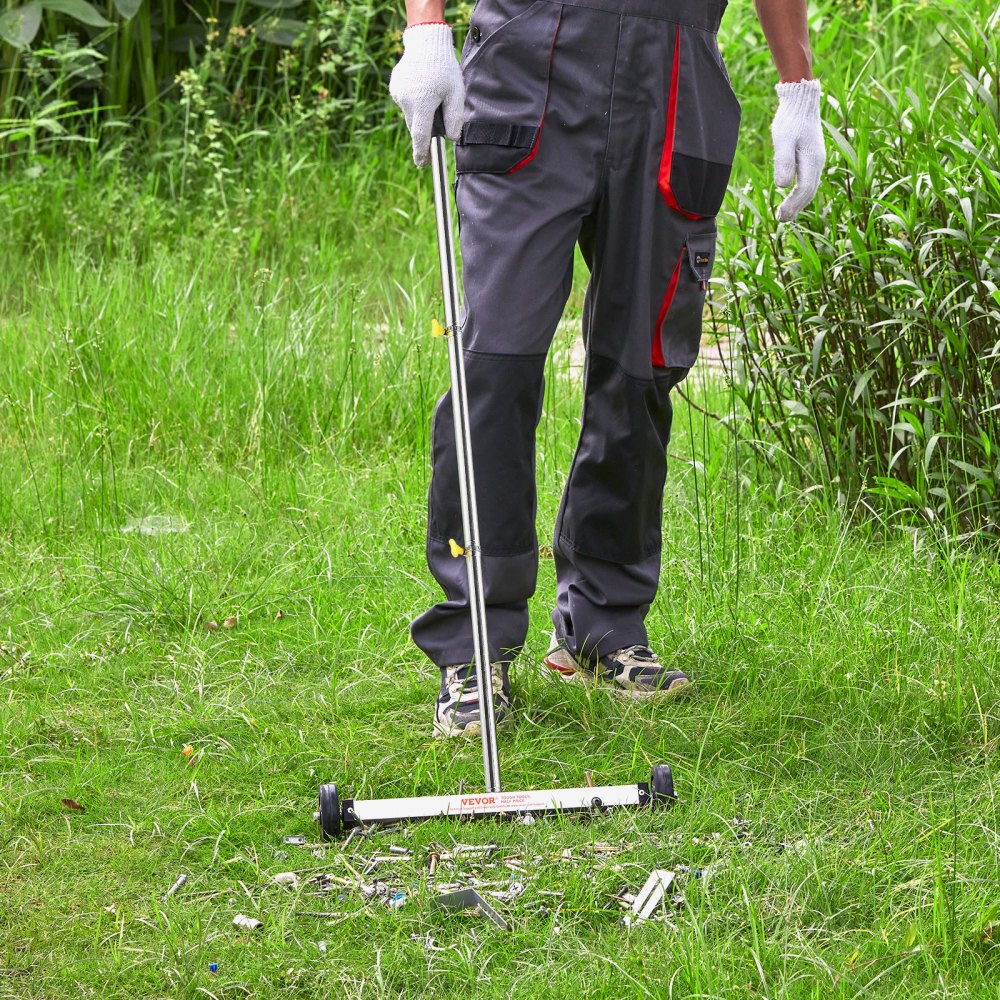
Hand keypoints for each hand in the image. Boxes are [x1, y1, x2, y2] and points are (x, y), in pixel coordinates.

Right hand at [389, 23, 465, 167]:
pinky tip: (422, 88)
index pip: (421, 136)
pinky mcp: (395, 88)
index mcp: (422, 103)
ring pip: (410, 115)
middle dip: (425, 129)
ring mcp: (398, 94)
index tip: (422, 164)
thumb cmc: (444, 67)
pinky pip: (405, 103)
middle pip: (416, 127)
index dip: (422, 152)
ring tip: (431, 94)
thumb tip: (451, 138)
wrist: (426, 42)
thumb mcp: (456, 92)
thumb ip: (455, 117)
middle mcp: (406, 100)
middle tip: (437, 118)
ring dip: (420, 113)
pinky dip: (414, 102)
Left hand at [771, 79, 824, 221]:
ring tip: (785, 214)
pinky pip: (809, 179)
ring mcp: (816, 159)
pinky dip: (801, 192)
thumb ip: (784, 162)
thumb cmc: (790, 120)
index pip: (804, 189)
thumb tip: (783, 186)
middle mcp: (818, 162)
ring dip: (799, 202)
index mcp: (812, 160)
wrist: (800, 102)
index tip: (781, 215)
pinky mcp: (812, 156)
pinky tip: (792, 197)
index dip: (793, 205)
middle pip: (809, 191)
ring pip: (810, 186)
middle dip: (796, 207)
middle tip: (781, 220)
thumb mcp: (783, 140)